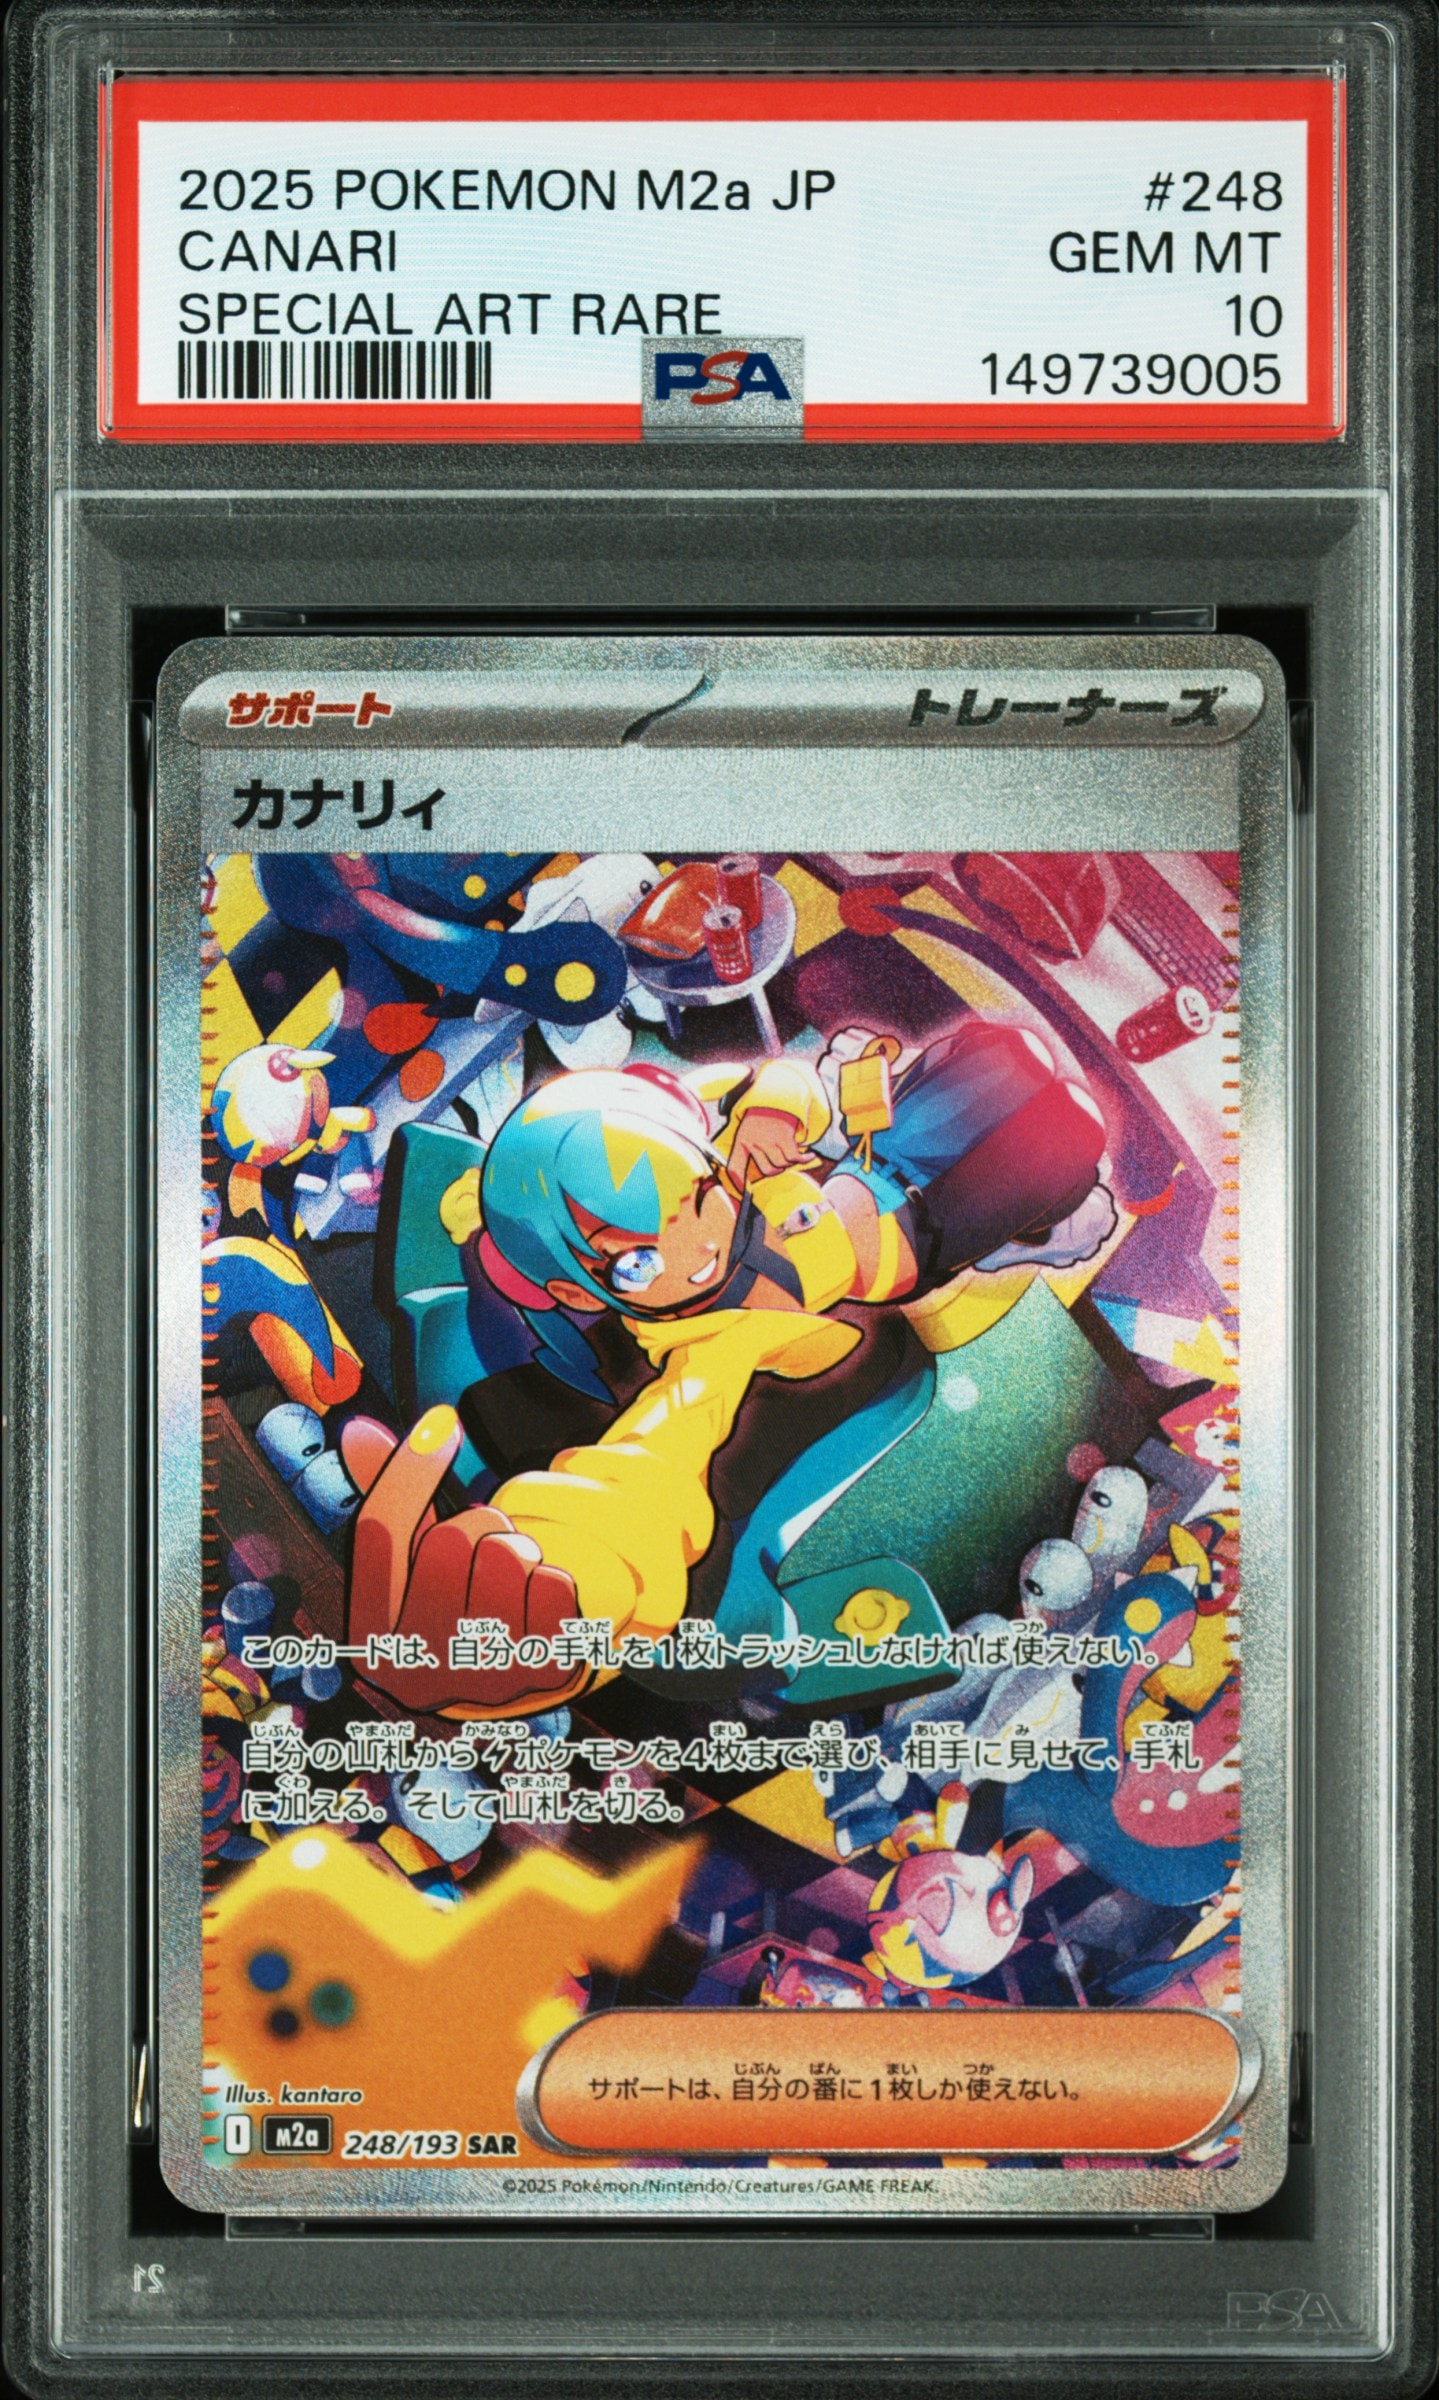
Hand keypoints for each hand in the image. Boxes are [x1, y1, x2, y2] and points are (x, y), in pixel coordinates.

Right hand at [342, 1406, 587, 1714]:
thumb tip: (358, 1430)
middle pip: (450, 1542)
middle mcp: (415, 1667)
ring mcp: (478, 1677)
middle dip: (477, 1526)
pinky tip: (540, 1605)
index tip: (444, 1420)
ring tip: (513, 1577)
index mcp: (369, 1637)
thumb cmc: (457, 1604)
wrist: (513, 1676)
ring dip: (518, 1551)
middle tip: (486, 1545)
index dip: (410, 1468)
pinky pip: (553, 1584)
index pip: (379, 1530)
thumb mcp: (414, 1561)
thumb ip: (389, 1498)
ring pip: (506, 1557)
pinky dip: (552, 1580)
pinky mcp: (540, 1675)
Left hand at [725, 1106, 818, 1186]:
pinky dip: (804, 1158)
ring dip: (789, 1162)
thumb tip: (744, 1183)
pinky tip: (809, 1155)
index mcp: (741, 1141)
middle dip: (777, 1169)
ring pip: (782, 1164)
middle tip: (781, 1160)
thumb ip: (745, 1155)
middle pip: (767, 1170)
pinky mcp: (784, 1137)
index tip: (743, 1195)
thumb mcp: (746, 1133)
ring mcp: (769, 1140)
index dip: (738, 1184)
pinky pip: (795, 1158)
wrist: (776, 1097)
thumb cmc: (760, 1120)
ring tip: (791, 1152)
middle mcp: (753, 1141)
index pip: (735, 1168)